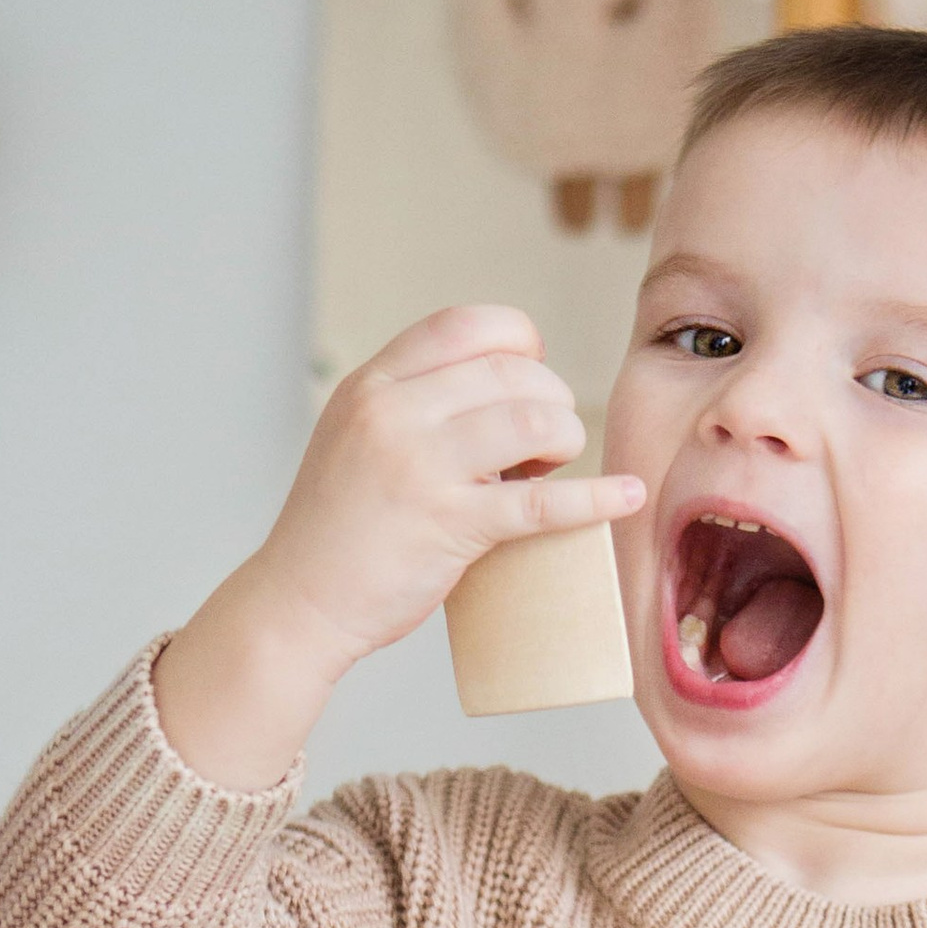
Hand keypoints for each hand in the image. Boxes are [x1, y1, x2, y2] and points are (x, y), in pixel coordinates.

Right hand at [153, 308, 642, 787]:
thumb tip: (504, 390)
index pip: (465, 325)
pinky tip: (628, 496)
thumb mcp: (358, 437)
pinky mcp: (448, 526)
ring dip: (566, 439)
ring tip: (553, 466)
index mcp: (372, 384)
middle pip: (511, 370)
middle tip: (547, 442)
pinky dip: (598, 498)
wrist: (298, 601)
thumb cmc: (340, 528)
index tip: (532, 377)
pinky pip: (543, 502)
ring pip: (534, 421)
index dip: (518, 342)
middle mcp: (391, 413)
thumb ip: (415, 405)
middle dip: (550, 399)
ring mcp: (418, 468)